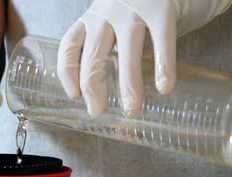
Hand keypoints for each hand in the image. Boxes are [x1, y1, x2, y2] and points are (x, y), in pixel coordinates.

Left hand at [57, 0, 231, 116]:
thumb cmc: (145, 7)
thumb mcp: (117, 22)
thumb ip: (110, 47)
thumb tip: (102, 89)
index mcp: (93, 17)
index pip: (70, 45)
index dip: (67, 72)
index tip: (74, 95)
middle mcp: (107, 12)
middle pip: (93, 55)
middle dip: (94, 89)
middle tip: (98, 111)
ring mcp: (133, 9)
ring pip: (126, 52)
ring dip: (129, 86)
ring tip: (133, 109)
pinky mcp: (162, 6)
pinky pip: (161, 40)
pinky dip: (162, 66)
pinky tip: (164, 86)